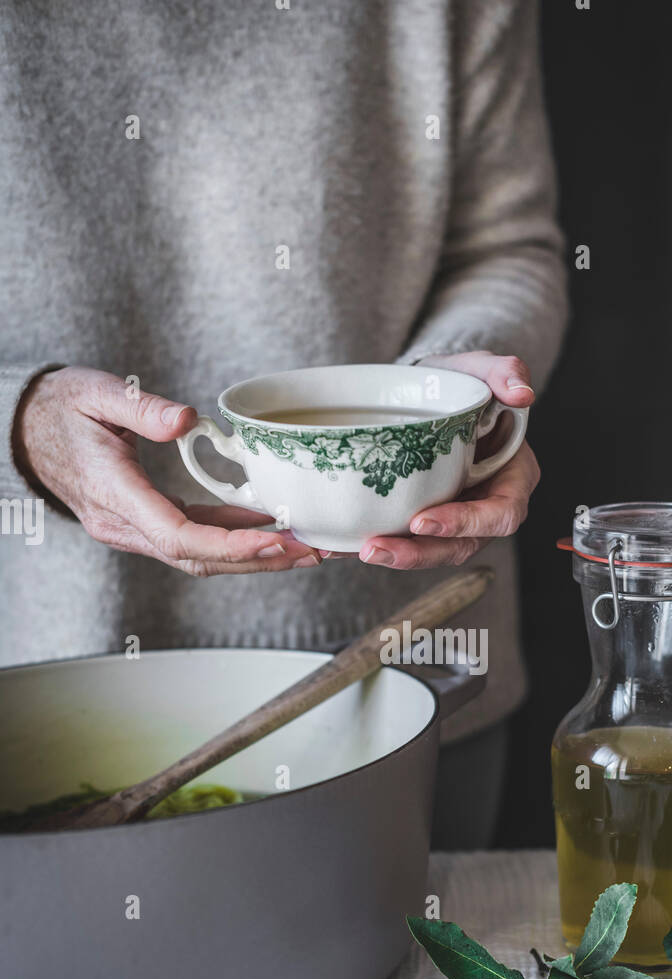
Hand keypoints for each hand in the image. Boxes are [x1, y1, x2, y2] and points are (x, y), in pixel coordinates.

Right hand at [13, 367, 320, 574]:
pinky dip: (231, 540)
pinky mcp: (141, 523)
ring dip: (251, 556)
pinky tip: (268, 530)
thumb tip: (185, 418)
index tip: (275, 540)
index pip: (179, 537)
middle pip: (198, 560)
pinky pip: (192, 541)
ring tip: (303, 547)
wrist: (23, 427)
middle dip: (258, 560)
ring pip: (198, 558)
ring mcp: (131, 529)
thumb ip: (140, 408)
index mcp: (113, 494)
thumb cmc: (59, 406)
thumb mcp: (97, 392)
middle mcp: (122, 524)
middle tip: (311, 551)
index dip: (230, 546)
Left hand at [357, 351, 538, 569]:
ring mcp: (456, 519)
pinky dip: (376, 546)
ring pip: (432, 551)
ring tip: (360, 550)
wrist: (426, 391)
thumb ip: (504, 372)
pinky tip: (341, 547)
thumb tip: (522, 393)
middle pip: (461, 546)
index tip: (422, 520)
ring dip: (396, 556)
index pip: (501, 514)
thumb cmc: (459, 383)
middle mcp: (487, 507)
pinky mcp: (425, 522)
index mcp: (513, 479)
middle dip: (419, 553)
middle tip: (376, 547)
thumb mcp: (480, 368)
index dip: (465, 523)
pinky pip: (406, 543)